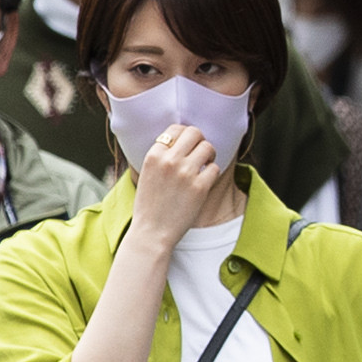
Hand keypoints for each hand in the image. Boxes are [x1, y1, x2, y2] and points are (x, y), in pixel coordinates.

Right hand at [125, 121, 236, 249]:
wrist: (151, 232)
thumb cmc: (149, 205)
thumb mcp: (146, 174)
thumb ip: (161, 156)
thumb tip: (179, 141)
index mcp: (154, 155)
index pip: (175, 129)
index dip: (185, 135)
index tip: (187, 146)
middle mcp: (169, 160)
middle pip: (195, 133)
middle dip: (200, 141)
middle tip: (200, 154)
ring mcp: (185, 173)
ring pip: (208, 147)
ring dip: (209, 155)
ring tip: (204, 166)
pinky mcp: (200, 187)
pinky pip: (215, 168)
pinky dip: (212, 174)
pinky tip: (204, 182)